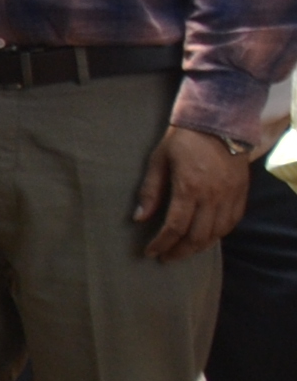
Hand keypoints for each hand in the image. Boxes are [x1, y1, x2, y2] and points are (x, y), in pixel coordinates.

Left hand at [136, 123, 253, 262]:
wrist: (218, 123)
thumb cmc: (182, 140)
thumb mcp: (158, 160)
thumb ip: (150, 191)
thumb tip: (139, 219)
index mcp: (189, 187)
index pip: (175, 227)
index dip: (161, 244)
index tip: (150, 253)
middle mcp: (212, 195)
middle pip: (198, 236)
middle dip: (180, 251)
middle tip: (166, 257)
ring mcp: (230, 195)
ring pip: (217, 233)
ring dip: (199, 247)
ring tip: (184, 251)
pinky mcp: (241, 193)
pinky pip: (232, 222)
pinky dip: (219, 234)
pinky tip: (207, 238)